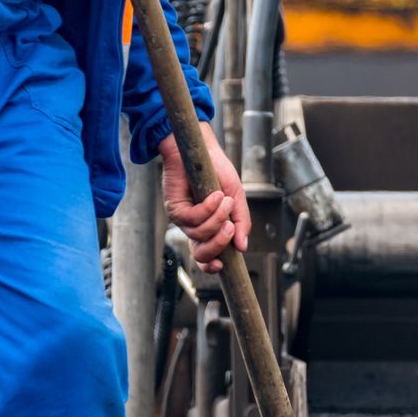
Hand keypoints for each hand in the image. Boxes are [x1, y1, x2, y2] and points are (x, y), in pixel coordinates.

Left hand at [159, 127, 248, 272]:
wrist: (202, 150)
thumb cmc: (217, 171)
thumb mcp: (235, 197)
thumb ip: (241, 222)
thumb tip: (243, 247)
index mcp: (208, 228)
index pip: (206, 256)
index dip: (211, 266)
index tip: (223, 266)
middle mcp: (193, 227)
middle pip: (201, 253)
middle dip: (218, 243)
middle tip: (230, 226)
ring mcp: (183, 219)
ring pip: (199, 235)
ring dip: (216, 219)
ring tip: (224, 199)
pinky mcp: (174, 208)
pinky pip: (192, 219)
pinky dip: (207, 209)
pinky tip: (215, 195)